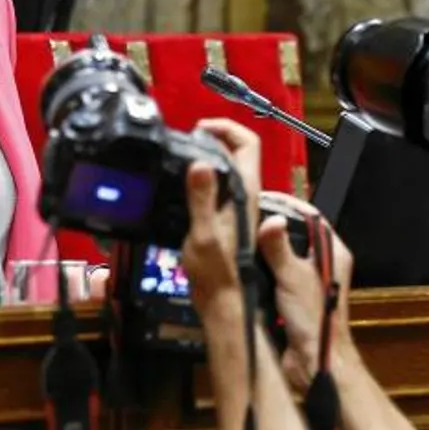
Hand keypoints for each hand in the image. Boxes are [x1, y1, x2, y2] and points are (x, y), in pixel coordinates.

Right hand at [178, 119, 264, 302]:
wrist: (224, 302)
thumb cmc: (217, 274)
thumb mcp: (205, 233)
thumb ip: (202, 198)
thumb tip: (200, 163)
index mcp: (246, 193)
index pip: (248, 144)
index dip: (226, 127)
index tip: (200, 128)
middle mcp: (246, 196)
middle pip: (237, 152)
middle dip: (212, 138)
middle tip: (186, 140)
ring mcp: (238, 207)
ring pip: (227, 169)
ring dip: (207, 157)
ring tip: (180, 157)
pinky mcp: (227, 218)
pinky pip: (218, 187)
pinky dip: (202, 177)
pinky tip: (182, 185)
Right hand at [258, 192, 354, 391]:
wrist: (316, 362)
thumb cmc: (316, 322)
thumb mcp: (293, 277)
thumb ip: (279, 248)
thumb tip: (269, 221)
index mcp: (333, 253)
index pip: (310, 216)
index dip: (287, 205)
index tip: (263, 198)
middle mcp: (323, 264)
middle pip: (295, 234)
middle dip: (271, 226)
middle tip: (246, 217)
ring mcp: (310, 281)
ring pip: (284, 255)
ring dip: (264, 250)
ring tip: (241, 238)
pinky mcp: (296, 298)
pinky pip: (276, 276)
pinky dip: (262, 271)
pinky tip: (245, 267)